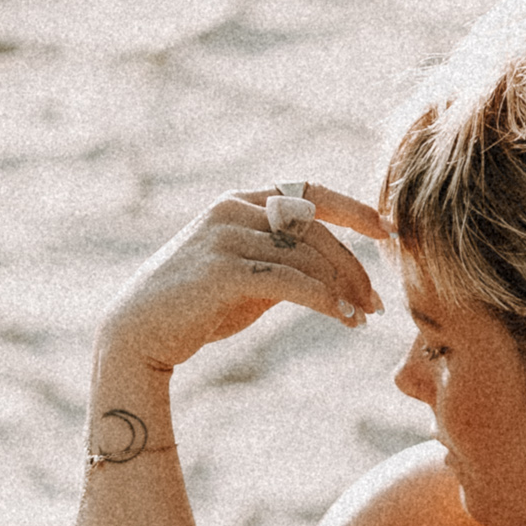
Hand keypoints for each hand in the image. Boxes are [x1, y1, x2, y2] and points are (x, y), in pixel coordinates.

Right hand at [97, 183, 388, 378]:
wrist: (139, 334)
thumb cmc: (195, 308)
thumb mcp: (246, 276)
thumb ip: (283, 262)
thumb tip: (332, 271)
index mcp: (239, 202)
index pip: (307, 192)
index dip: (352, 208)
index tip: (386, 231)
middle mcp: (232, 209)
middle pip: (314, 229)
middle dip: (352, 266)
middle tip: (376, 302)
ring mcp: (225, 236)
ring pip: (306, 256)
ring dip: (343, 288)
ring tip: (362, 317)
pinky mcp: (222, 270)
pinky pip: (290, 281)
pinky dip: (324, 300)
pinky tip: (344, 319)